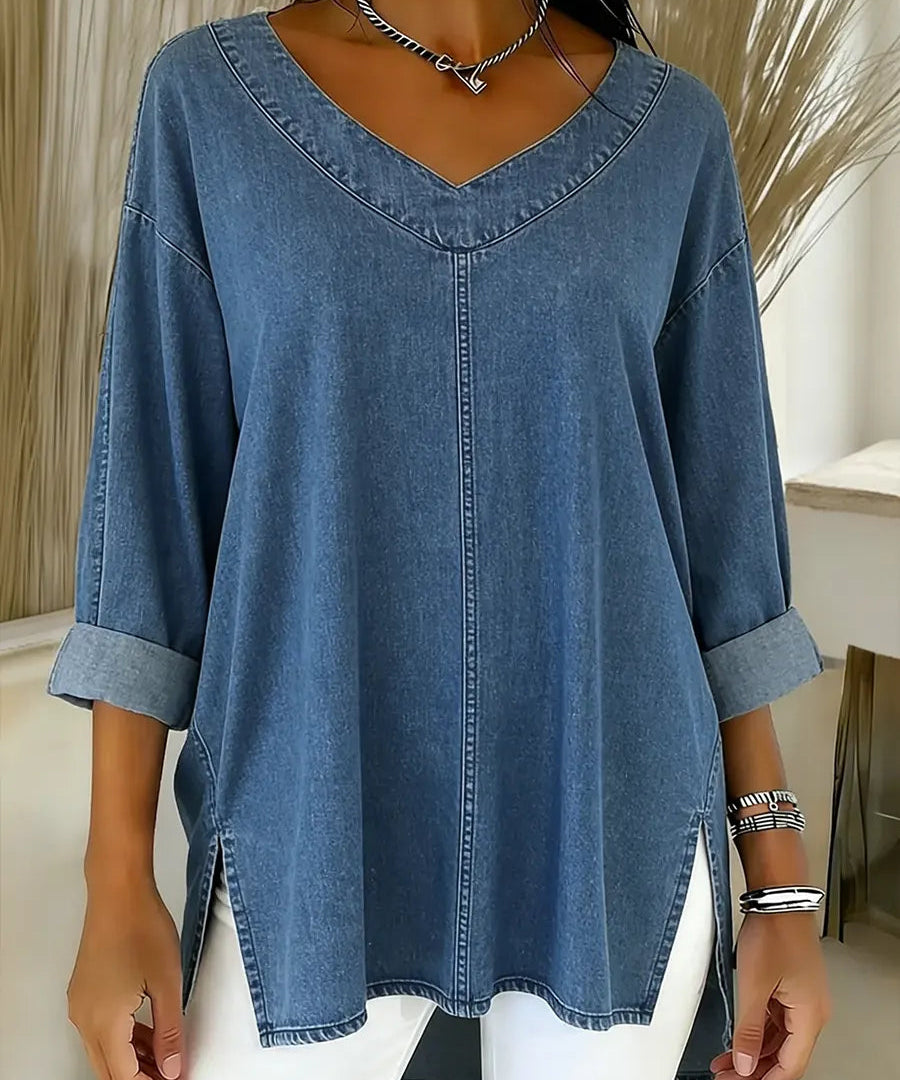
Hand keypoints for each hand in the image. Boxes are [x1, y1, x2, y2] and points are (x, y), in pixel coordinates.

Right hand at [66, 873, 184, 1079]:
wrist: (118, 892)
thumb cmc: (142, 927)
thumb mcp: (167, 982)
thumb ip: (170, 1031)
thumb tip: (173, 1067)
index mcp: (104, 1022)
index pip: (124, 1075)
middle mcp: (84, 1019)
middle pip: (109, 1069)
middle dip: (139, 1076)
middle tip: (170, 1073)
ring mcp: (80, 1004)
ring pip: (103, 1049)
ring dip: (131, 1058)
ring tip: (164, 1057)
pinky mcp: (83, 991)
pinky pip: (99, 1028)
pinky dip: (122, 1037)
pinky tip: (146, 1033)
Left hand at [710, 909, 831, 1079]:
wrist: (778, 898)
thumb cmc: (773, 933)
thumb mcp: (753, 986)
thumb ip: (747, 1029)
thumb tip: (744, 1063)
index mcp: (810, 1016)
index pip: (790, 1066)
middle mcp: (812, 1011)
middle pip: (785, 1055)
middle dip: (755, 1069)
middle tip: (728, 1076)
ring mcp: (803, 998)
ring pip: (779, 1039)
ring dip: (753, 1051)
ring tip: (727, 1061)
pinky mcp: (792, 987)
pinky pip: (777, 1020)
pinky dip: (757, 1031)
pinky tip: (739, 1038)